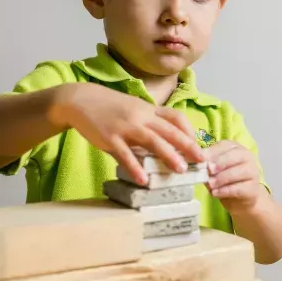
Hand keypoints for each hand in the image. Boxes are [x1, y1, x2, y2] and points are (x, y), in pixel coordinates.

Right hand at [50, 83, 203, 184]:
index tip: (198, 145)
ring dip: (168, 156)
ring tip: (180, 171)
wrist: (80, 100)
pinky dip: (135, 168)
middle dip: (188, 146)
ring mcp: (125, 127)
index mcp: (148, 109)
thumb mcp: (134, 109)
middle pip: (169, 131)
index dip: (189, 131)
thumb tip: (167, 141)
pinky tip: (143, 180)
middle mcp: (141, 116)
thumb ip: (149, 123)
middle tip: (201, 161)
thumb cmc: (110, 107)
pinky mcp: (109, 138)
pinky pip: (125, 155)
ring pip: (152, 141)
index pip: (176, 117)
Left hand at [205, 140, 264, 212]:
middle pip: (233, 156)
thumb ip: (207, 163)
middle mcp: (246, 156)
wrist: (241, 199)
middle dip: (218, 163)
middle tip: (207, 170)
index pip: (224, 145)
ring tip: (209, 184)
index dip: (212, 152)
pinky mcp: (253, 188)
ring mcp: (252, 172)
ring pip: (237, 172)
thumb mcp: (215, 169)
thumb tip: (192, 160)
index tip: (200, 158)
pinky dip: (225, 191)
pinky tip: (215, 193)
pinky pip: (238, 188)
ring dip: (221, 178)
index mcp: (235, 148)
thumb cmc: (225, 180)